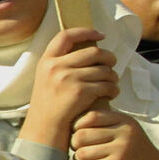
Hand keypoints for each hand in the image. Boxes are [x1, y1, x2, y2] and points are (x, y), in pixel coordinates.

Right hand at [21, 28, 119, 150]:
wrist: (45, 128)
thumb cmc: (49, 105)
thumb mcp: (46, 79)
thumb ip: (60, 64)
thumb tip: (88, 50)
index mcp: (47, 61)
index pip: (66, 35)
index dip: (85, 31)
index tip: (100, 34)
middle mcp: (56, 66)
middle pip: (93, 51)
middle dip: (109, 57)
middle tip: (112, 63)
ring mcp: (68, 78)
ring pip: (103, 69)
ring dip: (113, 76)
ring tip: (112, 83)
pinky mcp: (80, 92)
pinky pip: (106, 84)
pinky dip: (113, 89)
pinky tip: (111, 93)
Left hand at [71, 109, 158, 159]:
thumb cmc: (136, 153)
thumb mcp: (126, 132)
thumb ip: (106, 125)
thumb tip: (72, 123)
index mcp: (124, 120)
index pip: (91, 116)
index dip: (78, 126)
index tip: (78, 135)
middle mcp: (123, 131)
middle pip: (81, 135)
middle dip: (75, 146)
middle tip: (80, 152)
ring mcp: (121, 148)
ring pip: (82, 153)